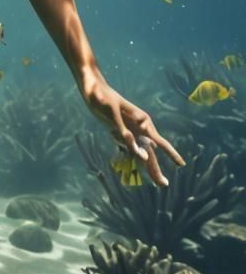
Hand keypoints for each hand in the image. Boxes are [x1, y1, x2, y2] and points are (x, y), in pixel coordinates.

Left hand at [79, 73, 185, 187]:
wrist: (92, 88)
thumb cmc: (102, 97)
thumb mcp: (111, 112)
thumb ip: (121, 129)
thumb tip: (132, 144)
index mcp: (142, 120)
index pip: (159, 140)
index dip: (170, 153)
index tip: (181, 165)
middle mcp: (139, 127)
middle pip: (150, 151)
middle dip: (156, 168)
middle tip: (164, 185)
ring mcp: (130, 130)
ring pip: (141, 152)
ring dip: (146, 167)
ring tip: (157, 182)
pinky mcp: (120, 133)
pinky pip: (128, 148)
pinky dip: (131, 158)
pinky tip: (132, 171)